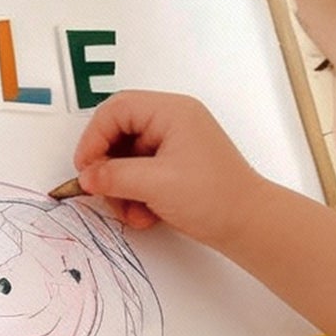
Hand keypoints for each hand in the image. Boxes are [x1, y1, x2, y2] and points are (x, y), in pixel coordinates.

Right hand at [71, 90, 270, 245]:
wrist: (250, 225)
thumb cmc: (214, 197)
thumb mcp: (156, 184)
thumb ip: (114, 176)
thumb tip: (86, 177)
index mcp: (171, 111)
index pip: (116, 110)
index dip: (94, 137)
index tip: (85, 169)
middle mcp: (172, 122)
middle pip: (119, 133)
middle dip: (108, 167)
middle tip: (102, 192)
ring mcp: (174, 145)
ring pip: (127, 158)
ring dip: (121, 188)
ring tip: (131, 213)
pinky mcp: (175, 168)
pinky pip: (141, 174)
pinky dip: (136, 195)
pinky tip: (145, 216)